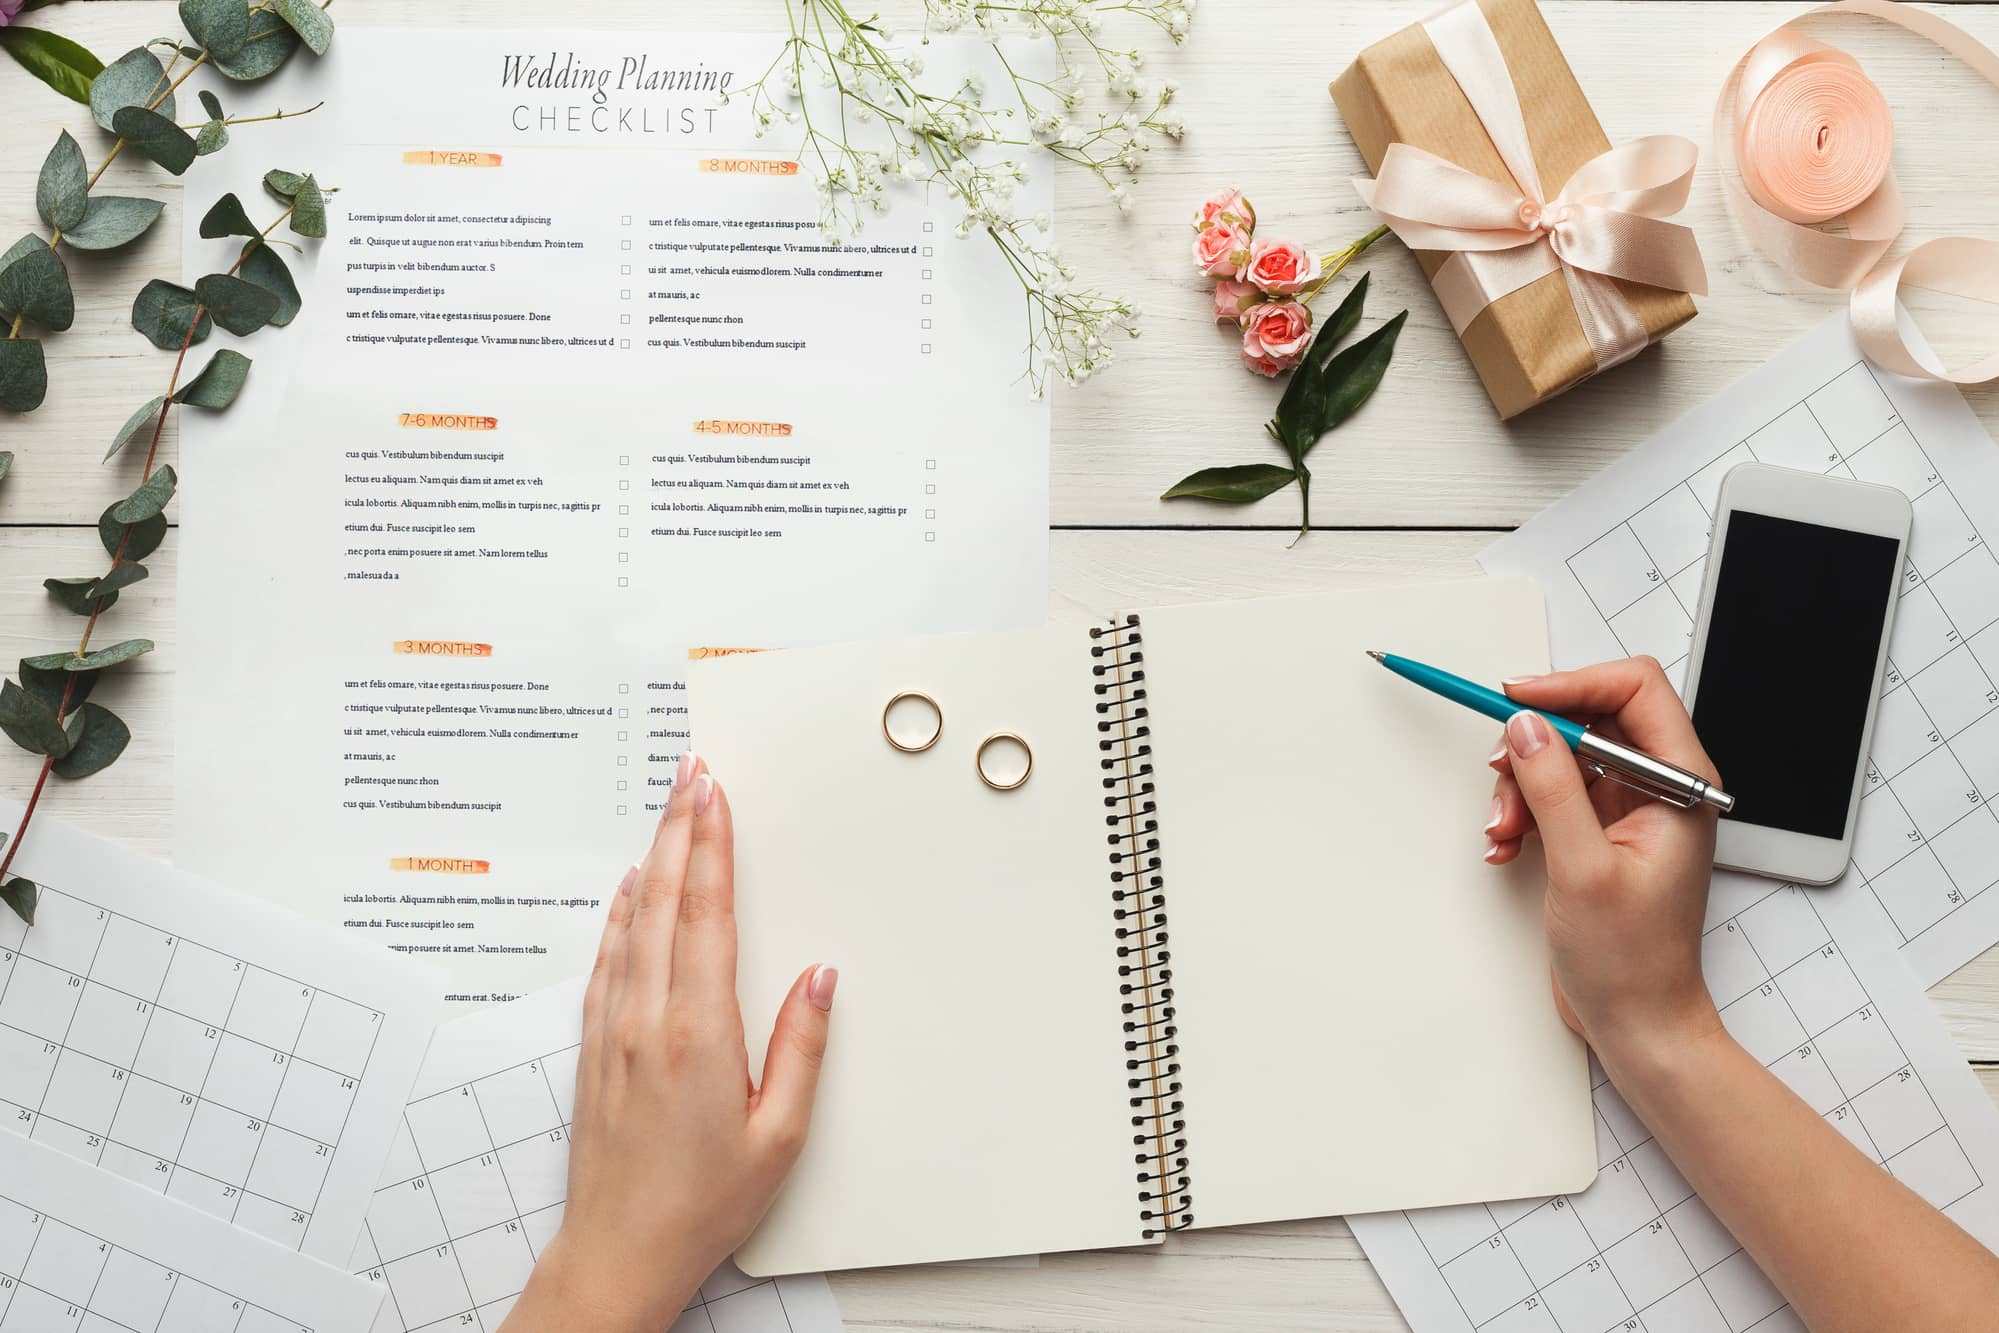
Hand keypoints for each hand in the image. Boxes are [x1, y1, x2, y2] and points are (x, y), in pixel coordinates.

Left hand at [505, 755, 837, 1332]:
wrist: (619, 1253)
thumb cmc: (702, 1205)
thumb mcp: (780, 1134)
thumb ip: (802, 1046)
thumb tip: (820, 978)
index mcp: (698, 1032)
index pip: (706, 913)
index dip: (712, 845)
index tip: (716, 794)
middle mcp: (647, 1019)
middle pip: (662, 899)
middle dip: (679, 828)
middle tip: (690, 774)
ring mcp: (613, 1029)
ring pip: (628, 921)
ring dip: (649, 858)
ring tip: (666, 812)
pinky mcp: (594, 1047)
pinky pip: (606, 959)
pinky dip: (618, 913)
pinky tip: (626, 892)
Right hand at [1481, 657, 1721, 1066]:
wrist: (1638, 1022)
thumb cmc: (1633, 961)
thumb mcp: (1583, 869)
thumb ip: (1553, 790)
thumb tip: (1526, 726)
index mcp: (1681, 784)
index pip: (1634, 690)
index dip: (1572, 684)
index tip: (1516, 700)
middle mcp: (1660, 787)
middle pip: (1590, 717)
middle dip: (1536, 743)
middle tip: (1500, 768)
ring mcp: (1628, 809)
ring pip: (1562, 756)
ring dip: (1520, 784)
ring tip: (1502, 829)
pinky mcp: (1599, 831)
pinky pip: (1552, 793)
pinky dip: (1521, 811)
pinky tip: (1506, 845)